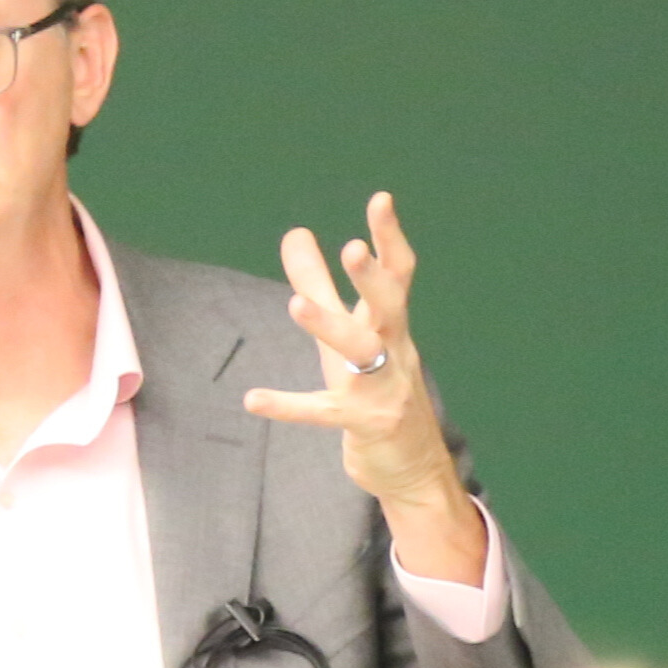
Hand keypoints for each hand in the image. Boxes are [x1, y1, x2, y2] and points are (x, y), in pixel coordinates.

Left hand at [240, 190, 487, 583]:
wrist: (413, 468)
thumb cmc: (376, 388)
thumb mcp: (346, 333)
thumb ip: (318, 283)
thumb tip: (294, 233)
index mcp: (391, 324)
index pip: (398, 275)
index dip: (389, 238)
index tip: (381, 199)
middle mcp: (394, 351)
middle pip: (390, 306)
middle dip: (372, 278)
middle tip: (352, 248)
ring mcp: (382, 389)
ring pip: (361, 352)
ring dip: (330, 327)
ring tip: (295, 304)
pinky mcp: (363, 426)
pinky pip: (324, 412)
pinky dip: (289, 405)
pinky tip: (253, 399)